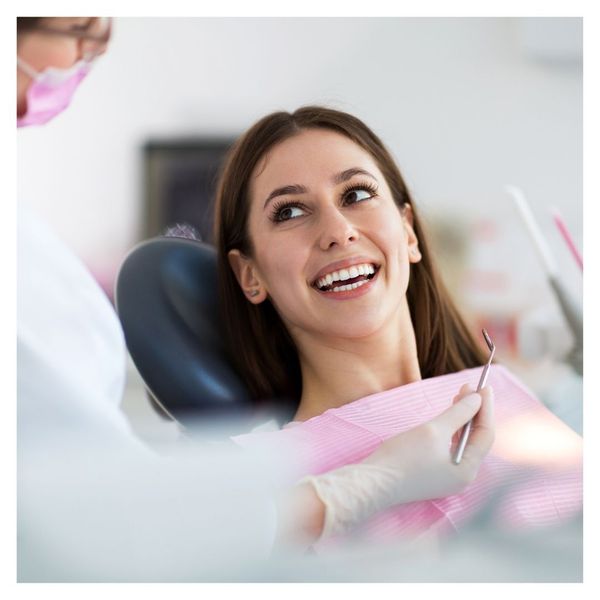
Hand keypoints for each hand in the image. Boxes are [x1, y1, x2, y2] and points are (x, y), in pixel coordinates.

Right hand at [364, 384, 494, 504]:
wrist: (373, 483)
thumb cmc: (404, 456)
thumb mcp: (433, 430)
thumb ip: (458, 413)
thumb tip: (477, 399)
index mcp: (467, 470)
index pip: (485, 434)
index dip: (485, 408)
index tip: (484, 386)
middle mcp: (462, 477)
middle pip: (476, 439)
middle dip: (473, 412)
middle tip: (470, 387)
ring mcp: (448, 477)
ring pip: (463, 442)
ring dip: (462, 419)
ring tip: (460, 395)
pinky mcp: (435, 474)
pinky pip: (450, 448)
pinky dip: (451, 430)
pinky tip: (448, 416)